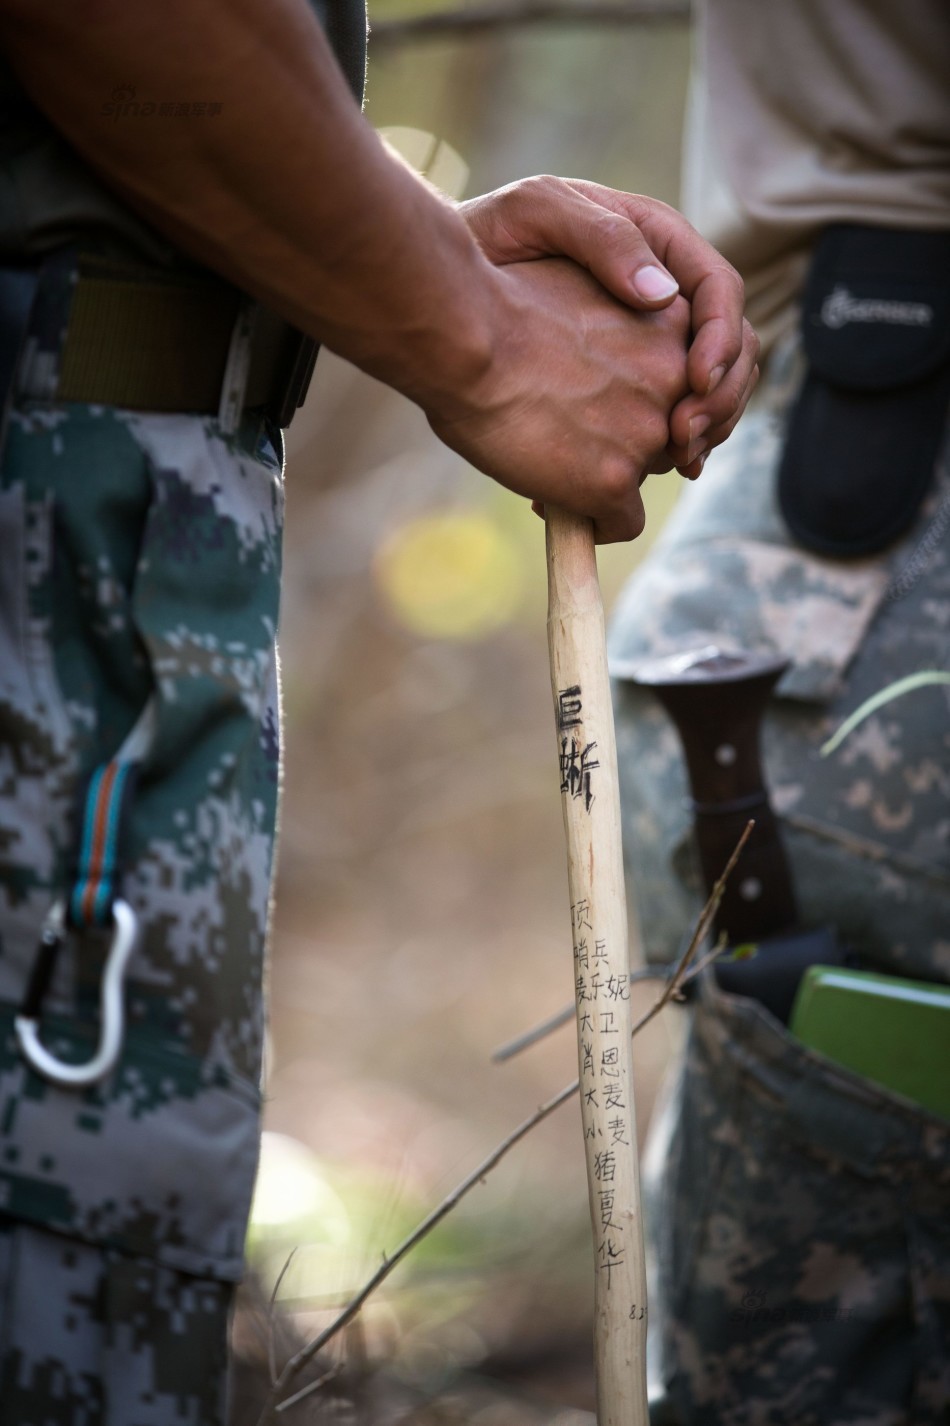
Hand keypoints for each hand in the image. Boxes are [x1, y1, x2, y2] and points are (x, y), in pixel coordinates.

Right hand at [427, 256, 690, 543]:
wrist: (464, 337)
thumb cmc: (500, 303)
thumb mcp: (582, 287)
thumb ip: (614, 322)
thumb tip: (609, 358)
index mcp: (672, 321)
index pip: (677, 376)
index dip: (633, 391)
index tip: (590, 397)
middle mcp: (676, 377)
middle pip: (665, 427)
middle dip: (621, 436)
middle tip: (565, 434)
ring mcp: (648, 432)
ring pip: (642, 474)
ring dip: (604, 475)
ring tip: (550, 464)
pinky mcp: (615, 480)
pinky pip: (624, 524)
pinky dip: (595, 523)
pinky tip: (554, 504)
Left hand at [459, 176, 759, 475]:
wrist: (441, 287)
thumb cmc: (486, 237)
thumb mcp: (537, 209)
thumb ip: (602, 238)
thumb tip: (664, 295)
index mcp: (659, 247)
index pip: (720, 293)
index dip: (721, 341)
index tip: (696, 382)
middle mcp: (664, 300)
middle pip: (728, 351)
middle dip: (720, 399)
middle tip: (685, 441)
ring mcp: (646, 348)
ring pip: (705, 394)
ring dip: (702, 433)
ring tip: (675, 463)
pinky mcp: (620, 390)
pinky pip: (660, 423)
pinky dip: (658, 453)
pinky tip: (629, 479)